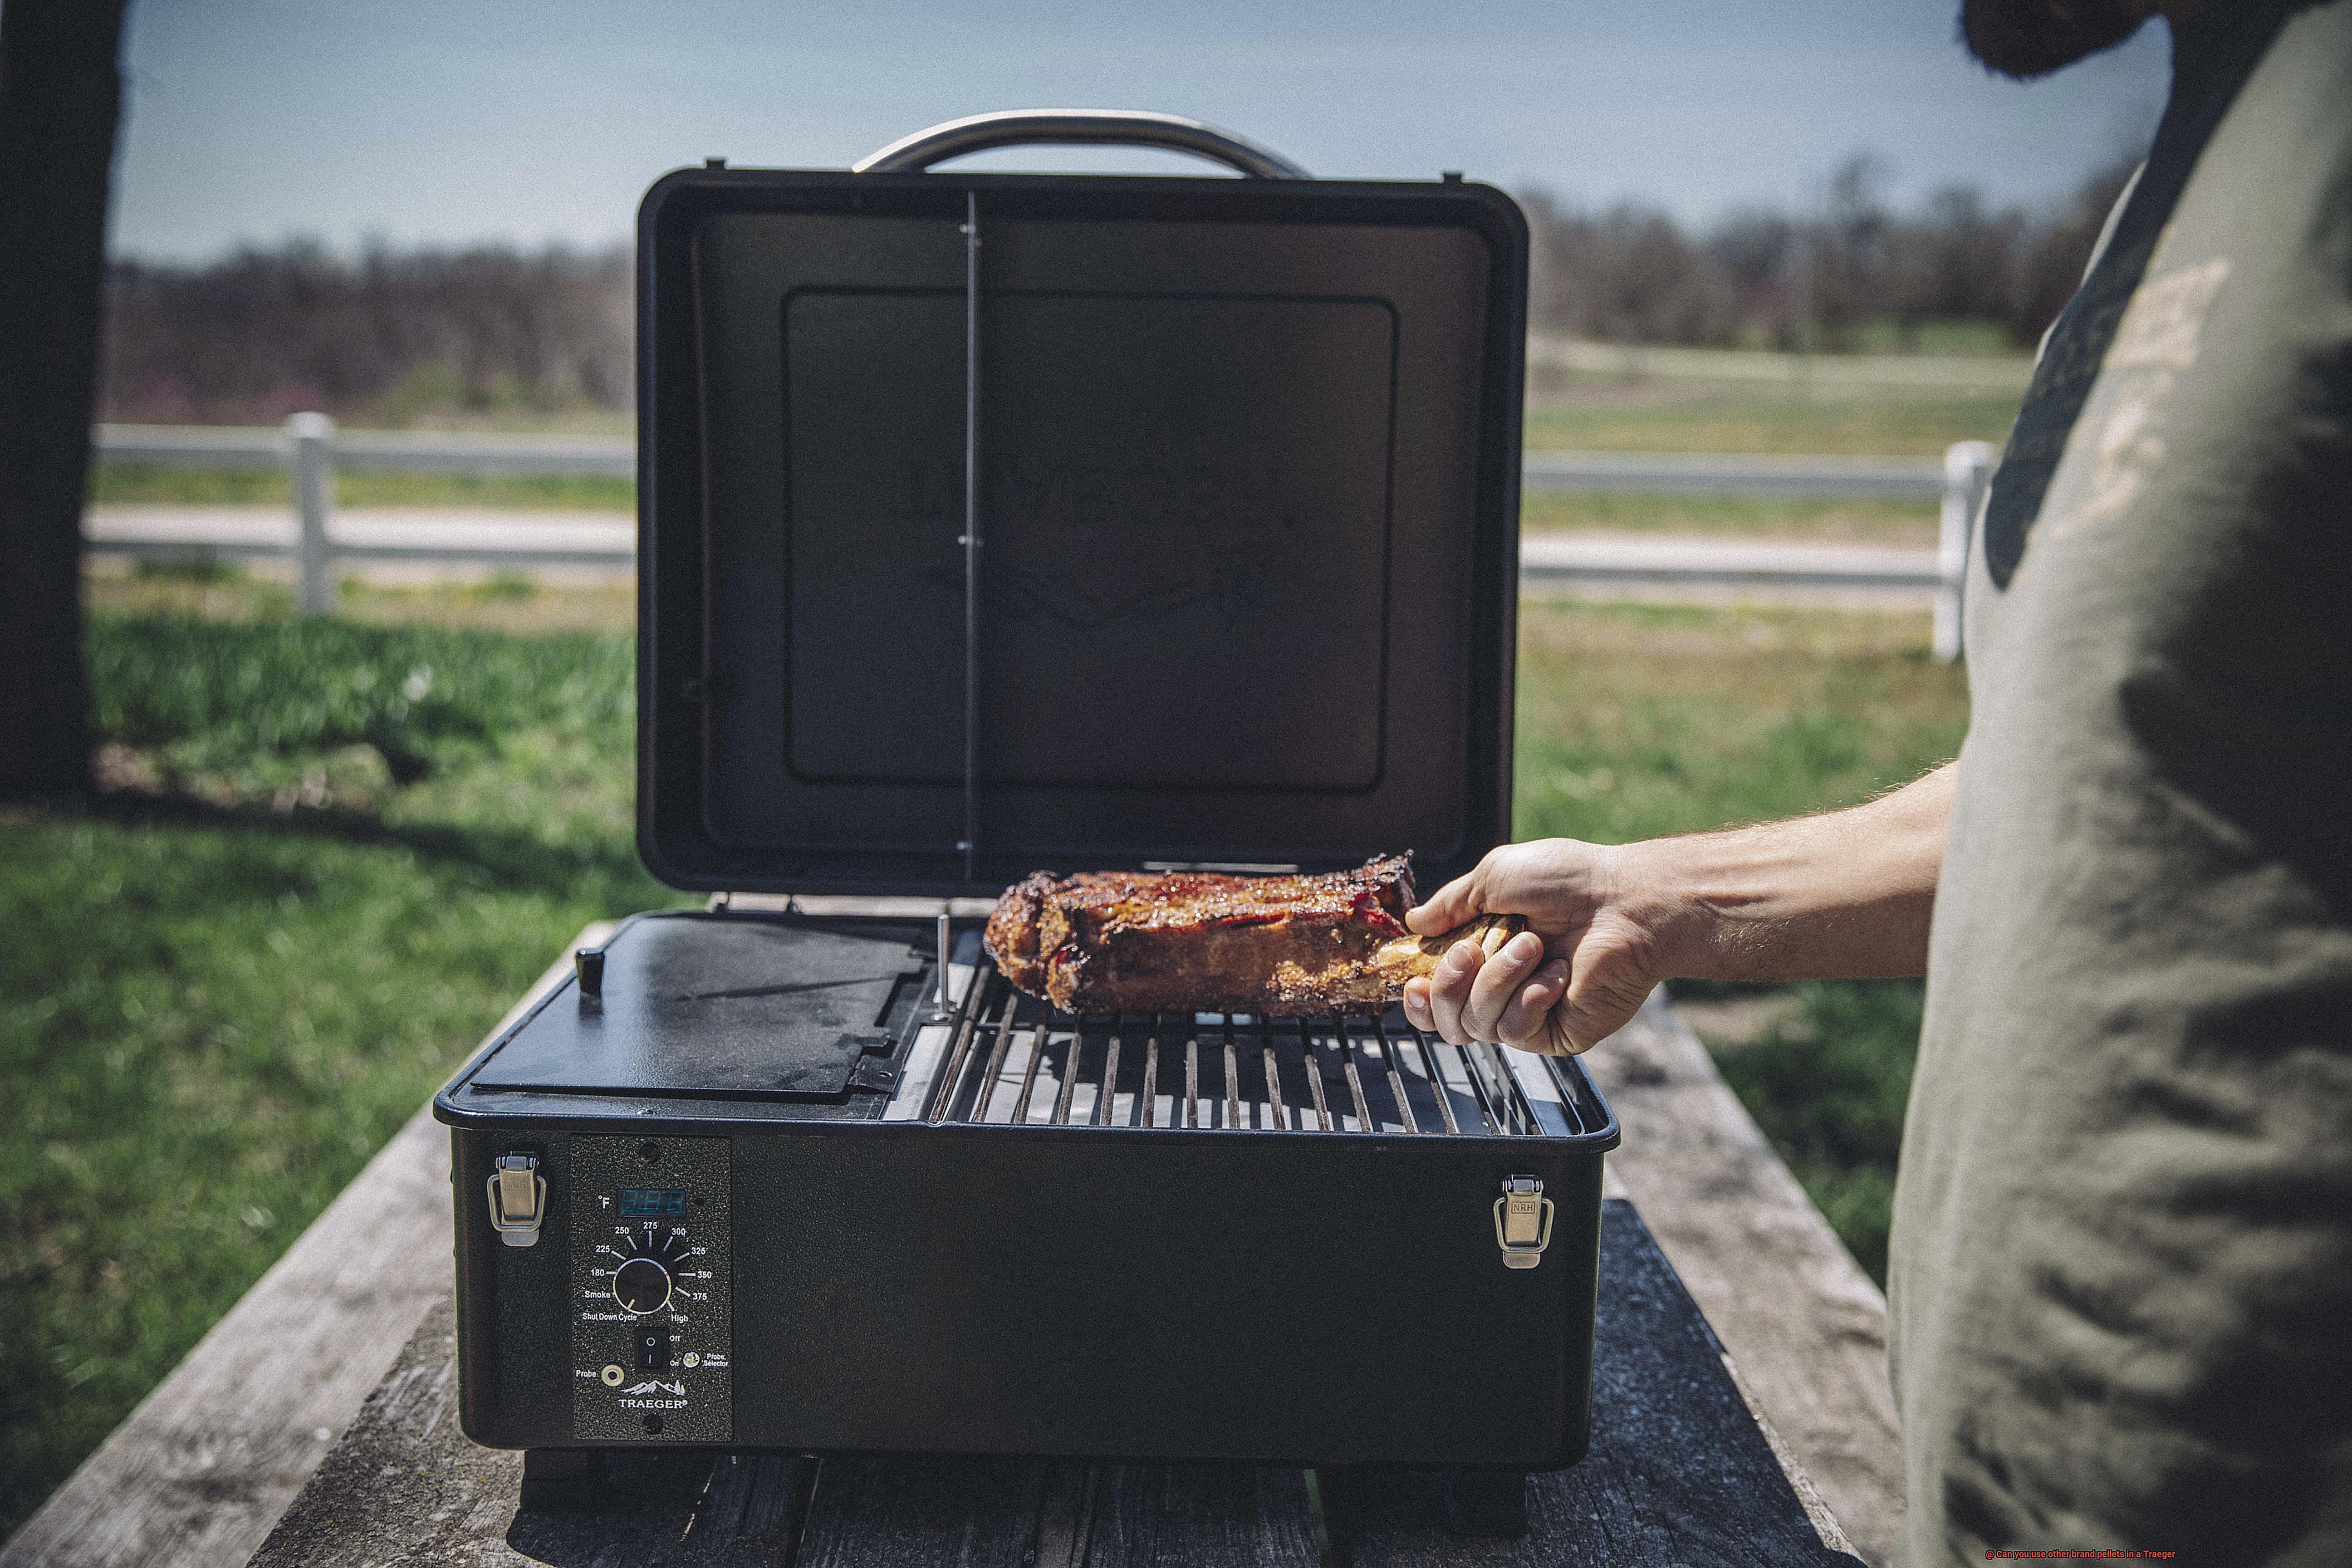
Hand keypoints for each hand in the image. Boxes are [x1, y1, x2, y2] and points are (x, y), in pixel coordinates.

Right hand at [1399, 839, 1667, 1055]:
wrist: (1624, 902)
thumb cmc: (1568, 881)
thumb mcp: (1494, 877)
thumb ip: (1451, 904)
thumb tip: (1415, 923)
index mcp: (1484, 952)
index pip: (1436, 995)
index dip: (1418, 997)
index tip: (1415, 982)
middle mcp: (1503, 988)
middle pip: (1448, 1021)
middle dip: (1449, 987)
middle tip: (1469, 953)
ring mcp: (1529, 1013)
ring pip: (1477, 1025)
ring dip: (1498, 981)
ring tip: (1533, 945)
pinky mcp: (1556, 1033)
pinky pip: (1516, 1033)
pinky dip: (1530, 999)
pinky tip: (1558, 974)